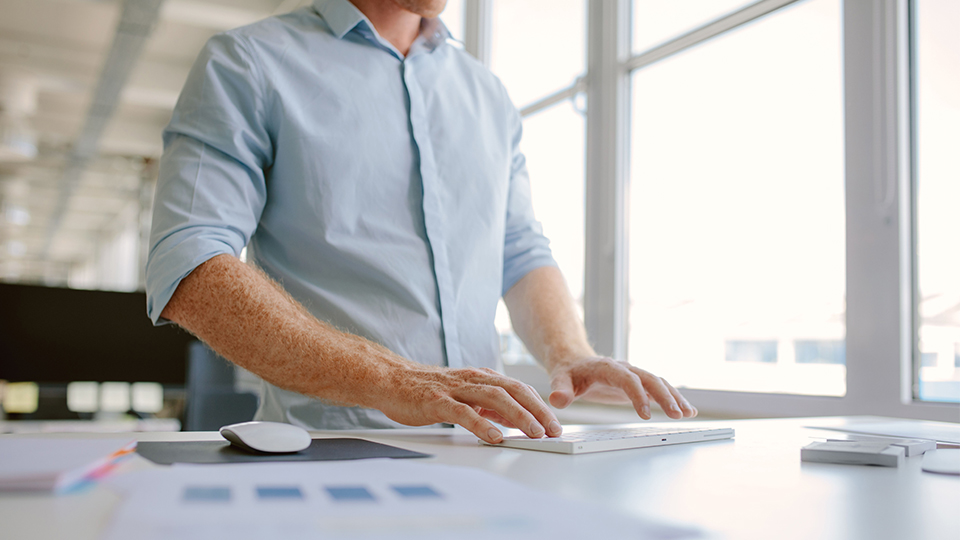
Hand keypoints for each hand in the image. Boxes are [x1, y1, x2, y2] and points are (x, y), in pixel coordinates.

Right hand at [376, 366, 562, 443]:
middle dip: (537, 410)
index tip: (554, 424)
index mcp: (481, 377)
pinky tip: (495, 437)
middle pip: (513, 390)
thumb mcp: (464, 395)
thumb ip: (488, 405)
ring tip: (533, 432)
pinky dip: (481, 424)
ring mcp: (455, 389)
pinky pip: (463, 412)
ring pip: (494, 398)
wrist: (391, 380)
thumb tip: (514, 419)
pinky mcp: (437, 401)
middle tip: (553, 429)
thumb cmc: (427, 390)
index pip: (518, 388)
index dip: (539, 405)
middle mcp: (472, 379)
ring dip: (518, 415)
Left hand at [548, 357, 696, 419]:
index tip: (646, 415)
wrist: (574, 361)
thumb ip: (560, 390)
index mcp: (607, 367)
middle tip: (677, 415)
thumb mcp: (559, 380)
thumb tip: (557, 400)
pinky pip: (659, 389)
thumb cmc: (568, 372)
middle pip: (649, 379)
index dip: (637, 395)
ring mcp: (634, 375)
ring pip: (659, 383)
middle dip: (665, 396)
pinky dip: (673, 398)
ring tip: (688, 414)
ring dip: (674, 397)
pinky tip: (687, 411)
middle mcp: (624, 368)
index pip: (627, 379)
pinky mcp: (638, 384)